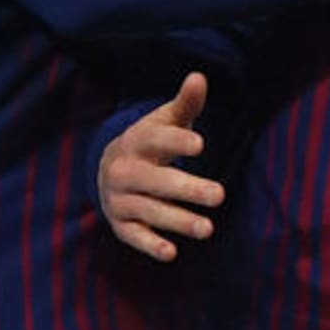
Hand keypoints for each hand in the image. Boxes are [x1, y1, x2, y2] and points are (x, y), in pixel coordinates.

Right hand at [98, 72, 225, 261]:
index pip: (158, 140)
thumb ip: (186, 102)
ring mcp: (120, 199)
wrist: (109, 167)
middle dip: (188, 189)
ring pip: (150, 211)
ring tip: (208, 228)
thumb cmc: (151, 140)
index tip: (201, 145)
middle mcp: (125, 171)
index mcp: (137, 141)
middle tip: (220, 195)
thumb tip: (199, 76)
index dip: (178, 142)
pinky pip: (134, 236)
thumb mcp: (166, 120)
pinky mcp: (120, 224)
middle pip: (157, 181)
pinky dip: (150, 245)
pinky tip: (172, 253)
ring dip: (179, 221)